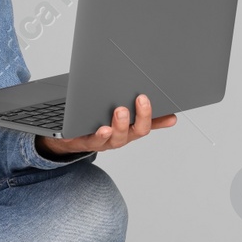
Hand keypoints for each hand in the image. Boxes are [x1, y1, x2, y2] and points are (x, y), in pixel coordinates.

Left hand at [36, 94, 176, 156]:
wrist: (70, 138)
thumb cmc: (98, 124)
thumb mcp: (121, 120)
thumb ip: (140, 115)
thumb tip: (167, 112)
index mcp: (129, 130)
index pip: (149, 124)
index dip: (160, 120)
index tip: (171, 113)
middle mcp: (120, 138)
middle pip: (136, 131)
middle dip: (141, 116)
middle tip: (141, 99)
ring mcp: (104, 141)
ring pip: (116, 137)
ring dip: (121, 125)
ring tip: (121, 111)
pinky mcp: (85, 142)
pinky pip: (94, 141)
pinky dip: (99, 135)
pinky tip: (102, 128)